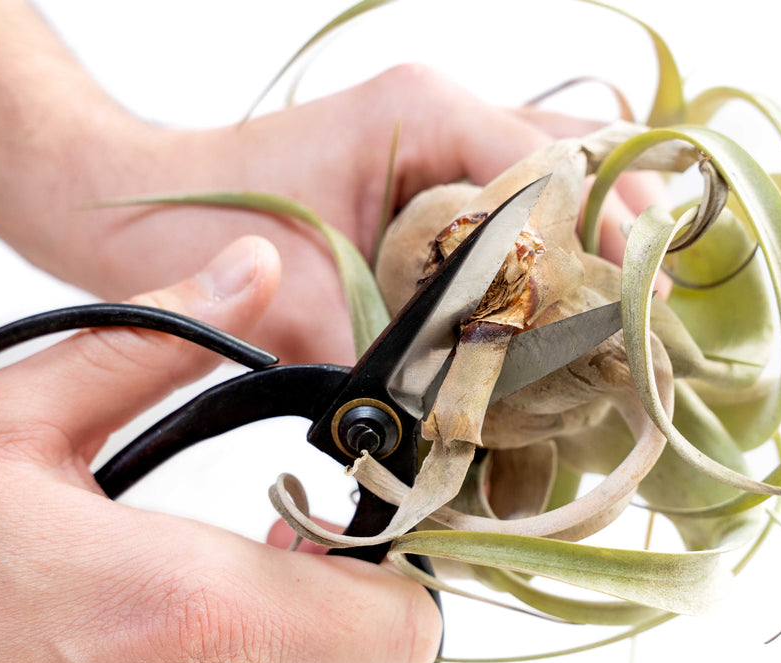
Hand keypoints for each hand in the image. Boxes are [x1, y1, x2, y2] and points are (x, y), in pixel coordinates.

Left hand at [0, 1, 662, 365]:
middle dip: (619, 237)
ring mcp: (443, 145)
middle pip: (577, 160)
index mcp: (426, 113)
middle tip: (646, 317)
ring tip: (618, 320)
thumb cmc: (194, 219)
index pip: (553, 167)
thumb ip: (375, 357)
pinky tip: (560, 318)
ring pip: (556, 181)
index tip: (639, 309)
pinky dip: (547, 258)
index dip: (606, 239)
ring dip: (590, 245)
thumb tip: (448, 432)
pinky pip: (516, 210)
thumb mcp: (290, 297)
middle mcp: (448, 117)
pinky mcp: (431, 184)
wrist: (135, 199)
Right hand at [0, 237, 441, 662]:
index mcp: (186, 613)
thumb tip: (254, 266)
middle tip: (276, 549)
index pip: (397, 624)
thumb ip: (151, 343)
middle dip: (349, 609)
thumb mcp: (13, 427)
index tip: (320, 517)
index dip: (386, 567)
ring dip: (304, 662)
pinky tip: (186, 656)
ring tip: (226, 603)